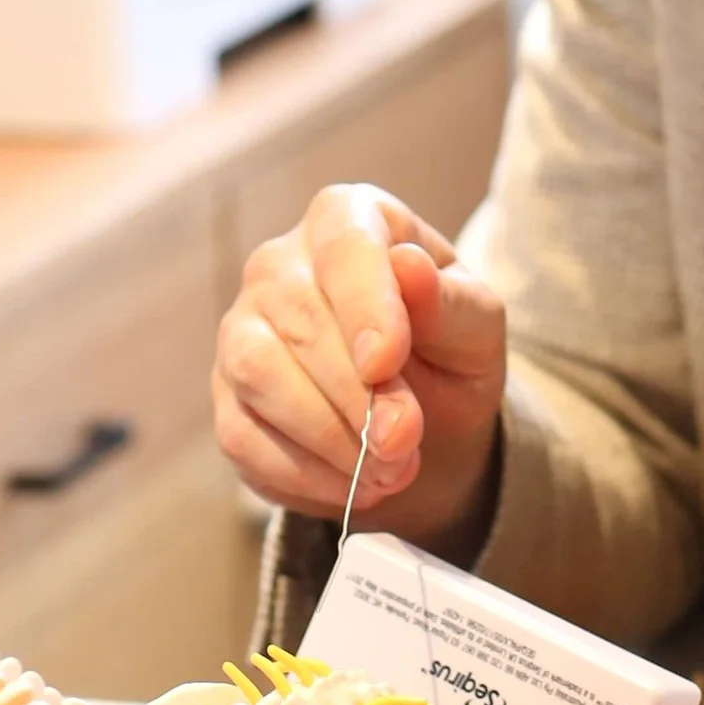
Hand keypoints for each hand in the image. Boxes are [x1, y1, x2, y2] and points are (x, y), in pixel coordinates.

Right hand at [212, 183, 505, 552]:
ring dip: (327, 434)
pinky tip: (352, 485)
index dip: (364, 305)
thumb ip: (449, 301)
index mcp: (348, 219)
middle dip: (356, 393)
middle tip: (403, 441)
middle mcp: (280, 264)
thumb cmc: (449, 351)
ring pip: (257, 373)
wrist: (426, 422)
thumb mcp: (476, 326)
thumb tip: (409, 268)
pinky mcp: (227, 397)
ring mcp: (241, 329)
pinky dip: (303, 472)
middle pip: (299, 319)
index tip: (387, 363)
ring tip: (387, 468)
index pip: (345, 247)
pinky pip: (243, 435)